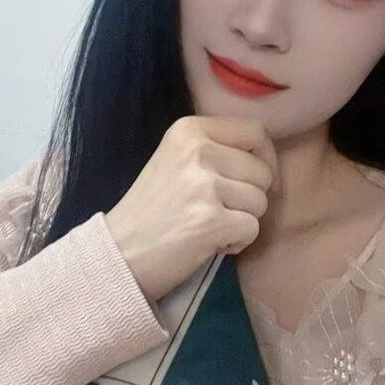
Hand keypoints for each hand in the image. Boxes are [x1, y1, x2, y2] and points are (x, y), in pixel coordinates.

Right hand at [104, 115, 280, 302]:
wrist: (118, 253)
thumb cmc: (151, 211)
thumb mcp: (176, 161)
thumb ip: (216, 150)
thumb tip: (267, 161)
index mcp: (188, 130)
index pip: (254, 131)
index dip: (265, 158)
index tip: (253, 180)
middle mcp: (198, 151)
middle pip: (262, 172)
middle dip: (250, 198)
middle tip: (217, 211)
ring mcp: (204, 186)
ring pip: (261, 202)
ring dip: (242, 221)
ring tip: (209, 226)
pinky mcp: (210, 221)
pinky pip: (252, 229)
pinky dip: (237, 242)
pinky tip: (210, 242)